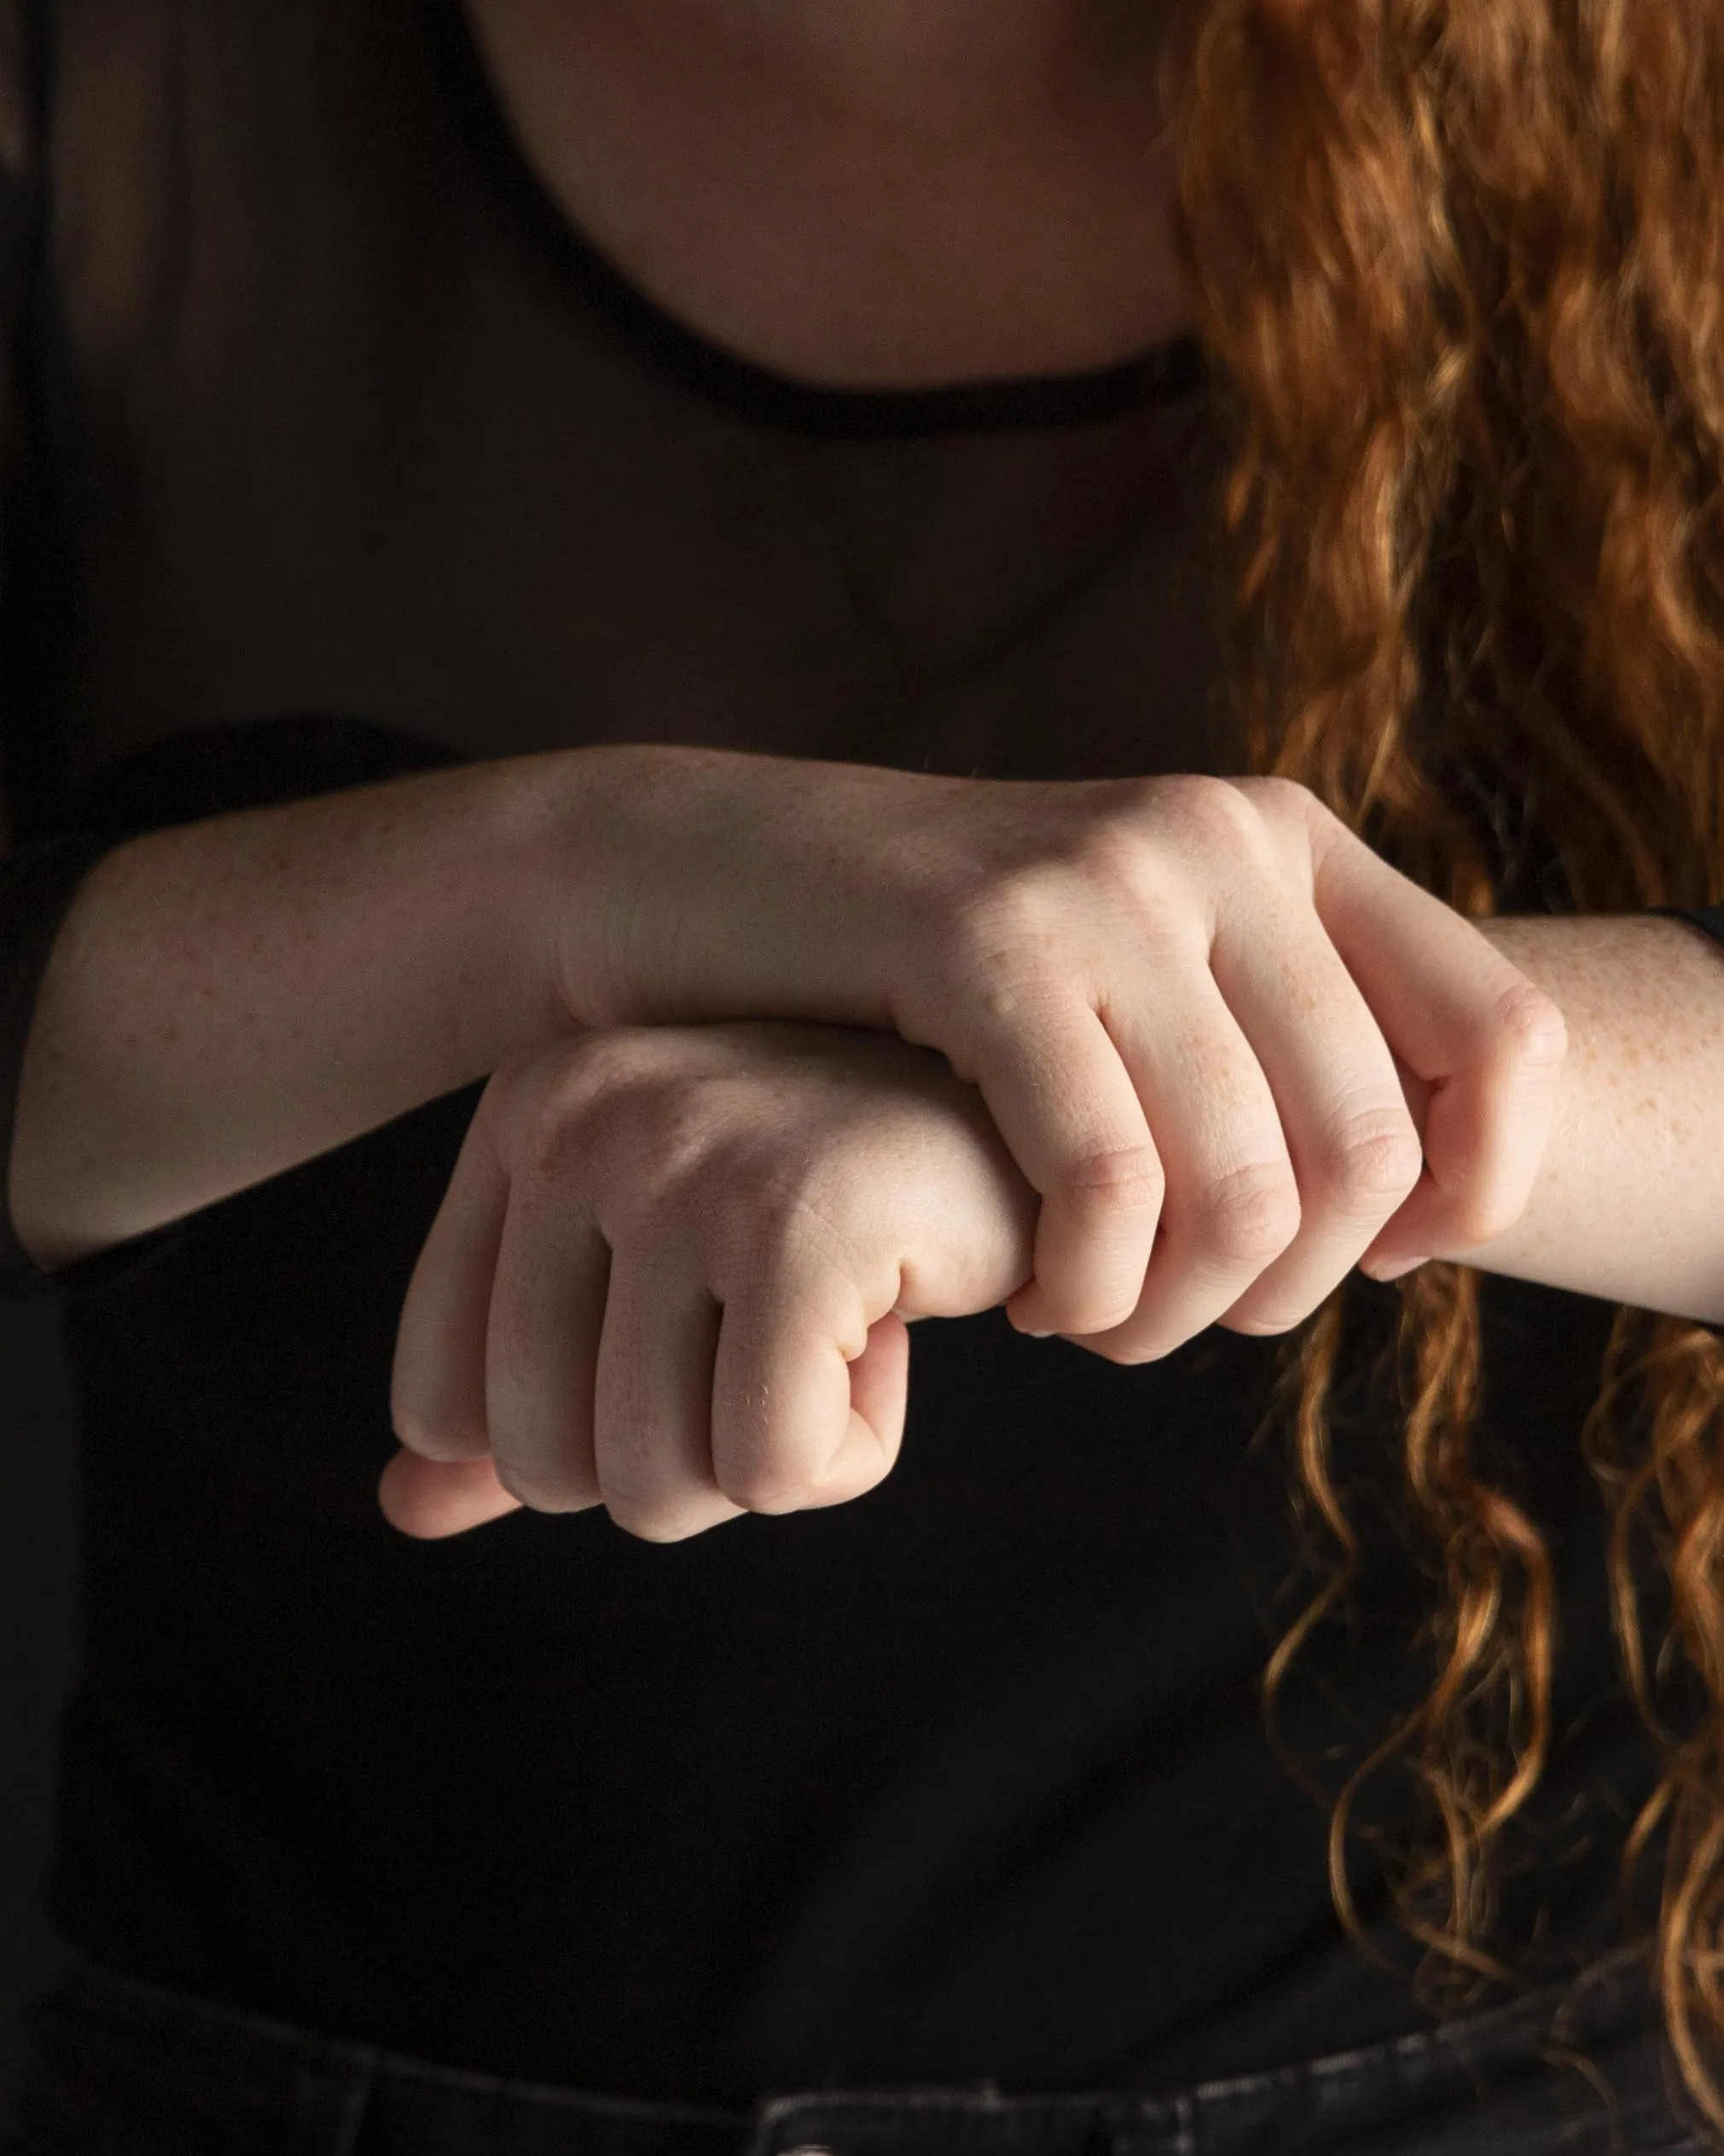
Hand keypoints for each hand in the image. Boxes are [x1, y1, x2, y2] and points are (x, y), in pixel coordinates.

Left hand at [381, 1022, 1036, 1541]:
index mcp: (528, 1113)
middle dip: (688, 1456)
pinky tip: (896, 1323)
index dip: (584, 1431)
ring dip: (775, 1454)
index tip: (697, 1330)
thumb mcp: (665, 1280)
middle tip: (783, 1335)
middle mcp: (582, 1118)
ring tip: (842, 1319)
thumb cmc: (853, 1204)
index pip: (444, 1403)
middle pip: (546, 1467)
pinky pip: (773, 1473)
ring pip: (654, 1487)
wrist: (1046, 1120)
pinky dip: (852, 1451)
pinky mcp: (797, 1221)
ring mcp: (685, 1161)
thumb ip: (528, 1387)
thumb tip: (400, 1510)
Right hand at [562, 754, 1567, 1356]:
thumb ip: (1266, 1053)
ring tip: (1092, 1319)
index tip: (1382, 1266)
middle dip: (1282, 1291)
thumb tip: (1417, 1211)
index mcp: (1281, 839)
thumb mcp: (1125, 983)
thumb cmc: (917, 974)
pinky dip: (1089, 1285)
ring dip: (1177, 1312)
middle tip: (1167, 1320)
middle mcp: (1219, 839)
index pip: (1511, 1035)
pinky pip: (1111, 1179)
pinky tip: (1031, 1296)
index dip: (1482, 1187)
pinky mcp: (986, 938)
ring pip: (1252, 1186)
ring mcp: (1105, 877)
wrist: (700, 878)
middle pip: (1371, 1148)